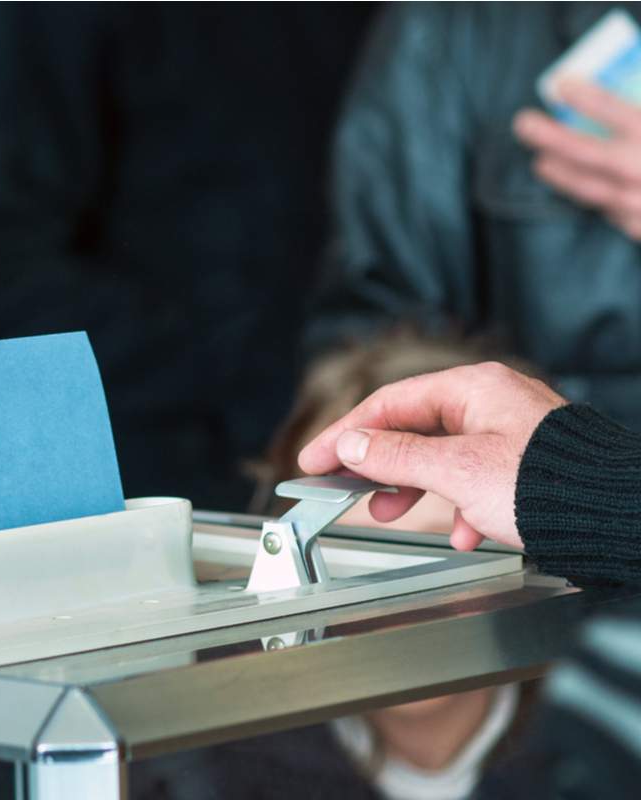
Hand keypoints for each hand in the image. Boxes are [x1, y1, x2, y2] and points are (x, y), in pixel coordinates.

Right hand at [297, 363, 565, 550]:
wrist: (618, 517)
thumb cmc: (551, 486)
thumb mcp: (456, 471)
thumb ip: (396, 456)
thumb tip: (352, 444)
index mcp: (474, 388)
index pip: (389, 403)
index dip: (344, 432)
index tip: (315, 458)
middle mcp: (492, 403)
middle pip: (413, 428)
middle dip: (378, 464)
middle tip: (345, 486)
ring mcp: (510, 434)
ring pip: (442, 457)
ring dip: (413, 488)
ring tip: (392, 512)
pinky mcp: (525, 466)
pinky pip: (475, 480)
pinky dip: (458, 506)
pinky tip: (460, 531)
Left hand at [514, 80, 640, 239]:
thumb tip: (634, 95)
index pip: (614, 110)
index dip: (585, 96)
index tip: (561, 84)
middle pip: (586, 151)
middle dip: (551, 136)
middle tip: (523, 123)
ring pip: (589, 189)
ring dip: (560, 175)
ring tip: (540, 163)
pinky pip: (612, 212)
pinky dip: (597, 200)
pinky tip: (584, 191)